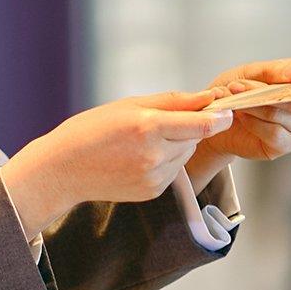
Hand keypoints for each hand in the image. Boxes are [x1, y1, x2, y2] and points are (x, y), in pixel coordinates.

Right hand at [6, 92, 231, 232]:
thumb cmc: (91, 130)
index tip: (227, 111)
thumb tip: (207, 97)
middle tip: (159, 122)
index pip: (202, 125)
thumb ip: (172, 101)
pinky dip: (164, 161)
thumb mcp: (129, 104)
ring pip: (184, 155)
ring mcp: (153, 178)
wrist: (63, 170)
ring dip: (176, 144)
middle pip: (194, 138)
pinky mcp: (152, 192)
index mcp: (148, 127)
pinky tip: (137, 158)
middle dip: (189, 128)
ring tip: (142, 141)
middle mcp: (154, 155)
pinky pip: (172, 170)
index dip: (219, 117)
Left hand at [186, 58, 290, 185]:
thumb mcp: (250, 72)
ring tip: (233, 100)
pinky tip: (242, 117)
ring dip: (254, 107)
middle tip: (237, 86)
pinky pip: (274, 134)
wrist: (216, 117)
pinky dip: (253, 123)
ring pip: (282, 115)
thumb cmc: (237, 91)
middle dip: (265, 92)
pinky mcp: (285, 145)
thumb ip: (274, 71)